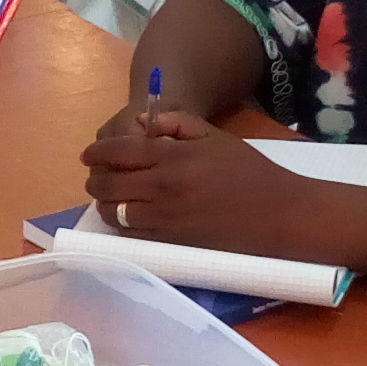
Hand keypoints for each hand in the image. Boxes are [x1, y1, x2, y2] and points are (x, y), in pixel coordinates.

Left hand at [74, 109, 305, 248]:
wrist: (278, 215)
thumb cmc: (250, 172)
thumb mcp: (216, 137)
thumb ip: (177, 125)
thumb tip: (141, 122)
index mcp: (173, 157)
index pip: (120, 152)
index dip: (98, 153)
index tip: (88, 154)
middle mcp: (162, 188)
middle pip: (108, 184)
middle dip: (95, 179)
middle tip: (94, 176)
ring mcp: (165, 219)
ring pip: (115, 213)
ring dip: (104, 204)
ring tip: (106, 198)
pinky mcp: (172, 243)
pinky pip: (133, 234)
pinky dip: (122, 224)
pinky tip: (125, 217)